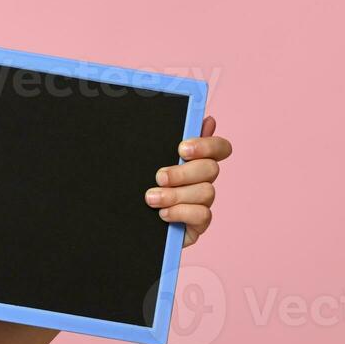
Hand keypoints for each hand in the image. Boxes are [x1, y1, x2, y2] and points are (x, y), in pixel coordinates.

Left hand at [144, 114, 231, 247]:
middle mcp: (203, 180)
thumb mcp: (145, 161)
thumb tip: (203, 120)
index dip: (207, 145)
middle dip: (182, 172)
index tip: (182, 149)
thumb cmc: (136, 186)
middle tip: (159, 177)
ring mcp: (202, 202)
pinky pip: (203, 215)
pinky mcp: (199, 223)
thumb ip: (166, 141)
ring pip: (206, 192)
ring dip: (176, 195)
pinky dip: (181, 212)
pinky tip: (163, 214)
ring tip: (151, 198)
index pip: (219, 147)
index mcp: (194, 161)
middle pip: (211, 168)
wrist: (125, 221)